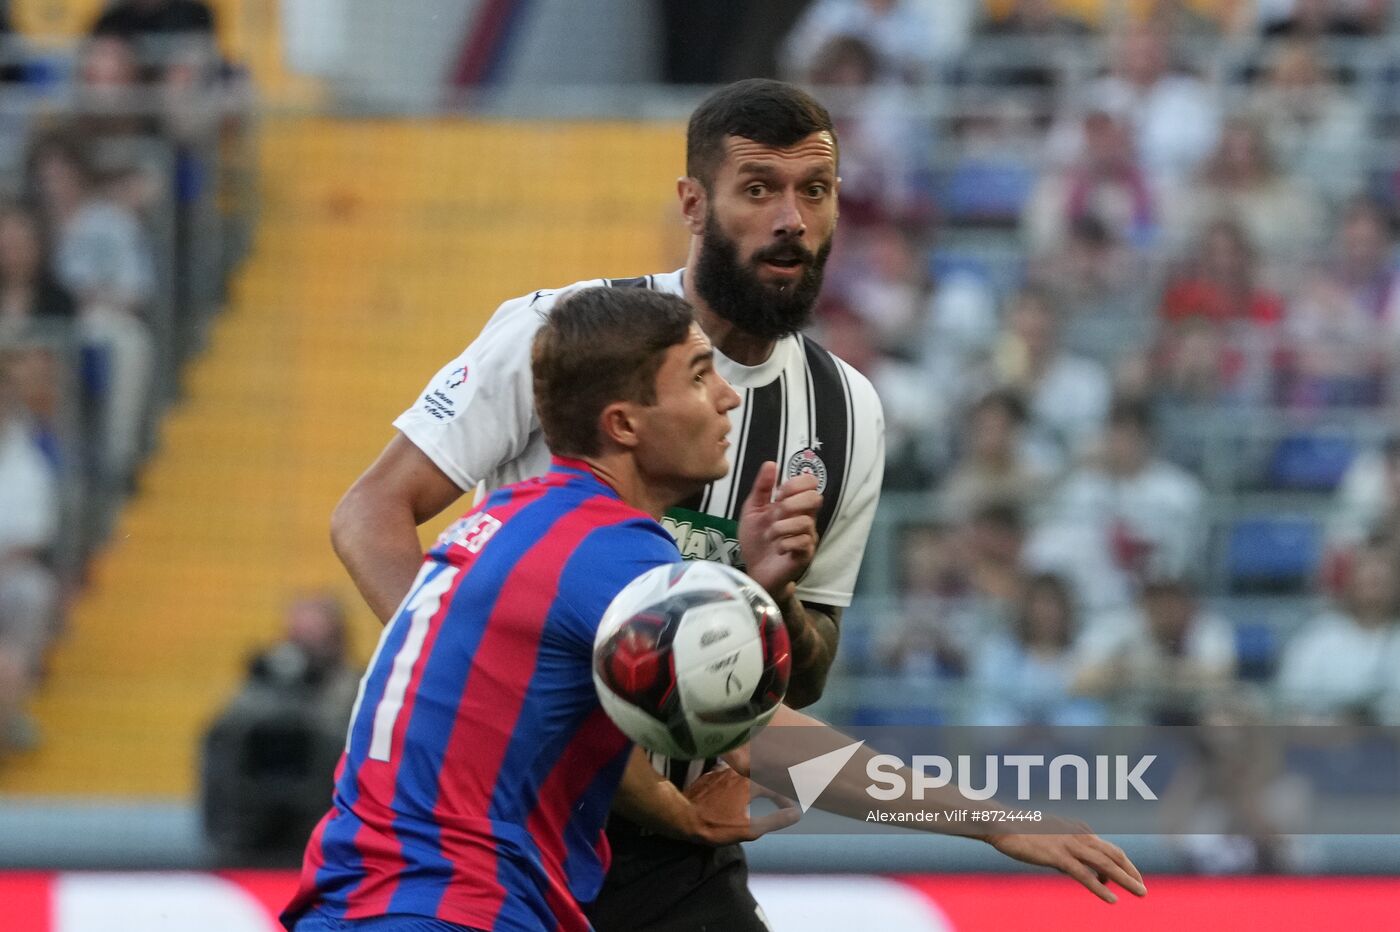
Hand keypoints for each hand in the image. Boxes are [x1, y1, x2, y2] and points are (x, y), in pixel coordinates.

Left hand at [681, 764, 800, 845]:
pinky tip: (735, 782)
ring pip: (743, 770)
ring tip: (760, 784)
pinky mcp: (709, 775)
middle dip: (771, 782)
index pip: (774, 789)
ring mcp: (722, 771)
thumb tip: (797, 813)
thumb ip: (774, 820)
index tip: (790, 810)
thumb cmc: (715, 826)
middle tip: (778, 793)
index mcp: (749, 784)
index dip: (784, 800)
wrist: (681, 817)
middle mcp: (737, 773)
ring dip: (754, 776)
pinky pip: (729, 771)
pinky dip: (737, 776)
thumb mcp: (749, 830)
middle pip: (760, 774)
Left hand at [739, 461, 820, 597]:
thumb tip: (771, 463)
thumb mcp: (753, 510)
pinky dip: (785, 543)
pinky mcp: (805, 555)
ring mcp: (808, 537)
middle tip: (774, 514)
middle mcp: (805, 518)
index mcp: (794, 505)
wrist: (755, 571)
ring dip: (781, 527)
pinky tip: (777, 548)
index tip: (778, 494)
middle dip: (791, 503)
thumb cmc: (756, 540)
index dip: (796, 483)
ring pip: (805, 522)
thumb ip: (762, 488)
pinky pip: (802, 542)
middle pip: (815, 498)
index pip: (811, 483)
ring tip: (770, 536)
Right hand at [986, 819, 1146, 903]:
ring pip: (1105, 865)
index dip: (1124, 865)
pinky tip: (1112, 899)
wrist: (1003, 824)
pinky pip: (1084, 875)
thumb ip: (1069, 852)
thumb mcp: (1052, 840)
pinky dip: (1100, 888)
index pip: (1110, 849)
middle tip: (1143, 890)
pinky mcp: (1057, 856)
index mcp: (1079, 829)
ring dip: (1126, 880)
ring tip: (1141, 893)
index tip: (1133, 879)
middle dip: (1132, 872)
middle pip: (1114, 854)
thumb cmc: (1024, 832)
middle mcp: (1079, 834)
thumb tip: (1078, 870)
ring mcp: (1069, 845)